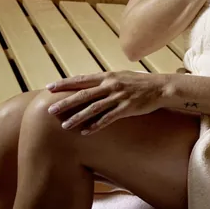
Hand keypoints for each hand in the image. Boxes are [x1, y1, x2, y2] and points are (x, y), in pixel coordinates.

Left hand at [45, 71, 169, 133]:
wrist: (160, 87)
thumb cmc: (139, 82)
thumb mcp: (120, 76)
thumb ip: (105, 80)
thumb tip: (89, 84)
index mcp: (107, 76)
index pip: (81, 79)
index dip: (65, 83)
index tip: (49, 87)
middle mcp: (111, 85)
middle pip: (83, 94)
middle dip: (66, 102)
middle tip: (50, 110)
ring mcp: (118, 97)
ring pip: (93, 108)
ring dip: (78, 117)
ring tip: (65, 125)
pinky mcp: (126, 108)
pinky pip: (108, 119)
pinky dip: (96, 125)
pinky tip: (86, 132)